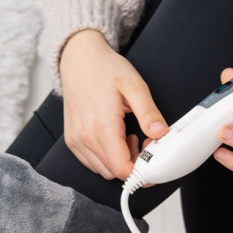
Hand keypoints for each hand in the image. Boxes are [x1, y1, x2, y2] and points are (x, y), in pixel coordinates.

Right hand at [59, 30, 167, 180]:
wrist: (79, 60)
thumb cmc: (105, 70)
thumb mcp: (134, 86)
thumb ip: (148, 112)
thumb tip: (160, 133)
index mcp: (103, 126)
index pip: (122, 168)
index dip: (141, 168)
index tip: (150, 156)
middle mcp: (85, 137)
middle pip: (114, 172)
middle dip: (132, 163)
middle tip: (141, 140)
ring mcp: (76, 140)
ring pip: (102, 170)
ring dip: (118, 161)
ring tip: (126, 137)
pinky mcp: (71, 141)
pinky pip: (91, 163)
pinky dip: (105, 158)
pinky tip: (112, 138)